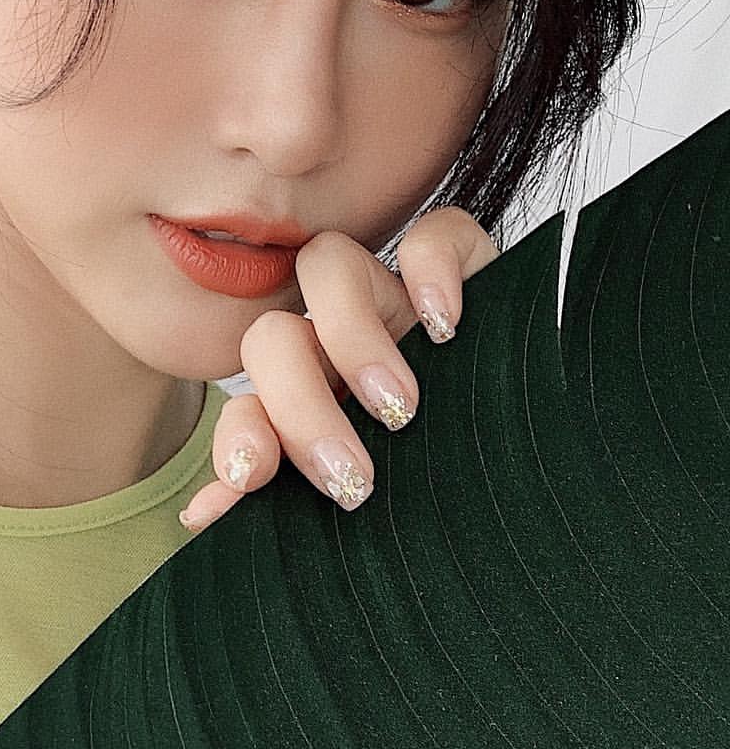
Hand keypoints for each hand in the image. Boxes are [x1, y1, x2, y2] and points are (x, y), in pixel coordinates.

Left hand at [178, 206, 500, 531]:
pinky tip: (447, 327)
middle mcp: (340, 343)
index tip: (250, 479)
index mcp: (310, 399)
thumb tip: (203, 516)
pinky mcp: (462, 269)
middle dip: (301, 407)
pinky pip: (436, 232)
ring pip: (329, 267)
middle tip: (351, 477)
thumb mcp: (361, 504)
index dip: (242, 435)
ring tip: (399, 409)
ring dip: (352, 339)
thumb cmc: (443, 488)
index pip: (246, 404)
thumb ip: (281, 504)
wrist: (545, 475)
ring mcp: (396, 300)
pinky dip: (435, 270)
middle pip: (275, 336)